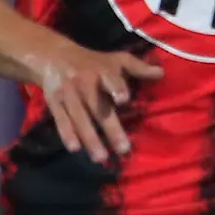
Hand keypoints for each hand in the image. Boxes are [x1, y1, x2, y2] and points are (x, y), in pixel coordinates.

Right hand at [26, 43, 162, 164]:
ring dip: (90, 138)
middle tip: (123, 149)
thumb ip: (138, 67)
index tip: (123, 100)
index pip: (110, 79)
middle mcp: (84, 83)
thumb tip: (161, 73)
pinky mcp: (54, 102)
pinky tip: (75, 149)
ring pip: (79, 117)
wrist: (53, 56)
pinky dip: (67, 134)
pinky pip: (61, 119)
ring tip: (101, 158)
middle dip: (110, 128)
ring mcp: (68, 93)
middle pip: (97, 107)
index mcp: (102, 71)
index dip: (116, 88)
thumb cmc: (93, 62)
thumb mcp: (116, 60)